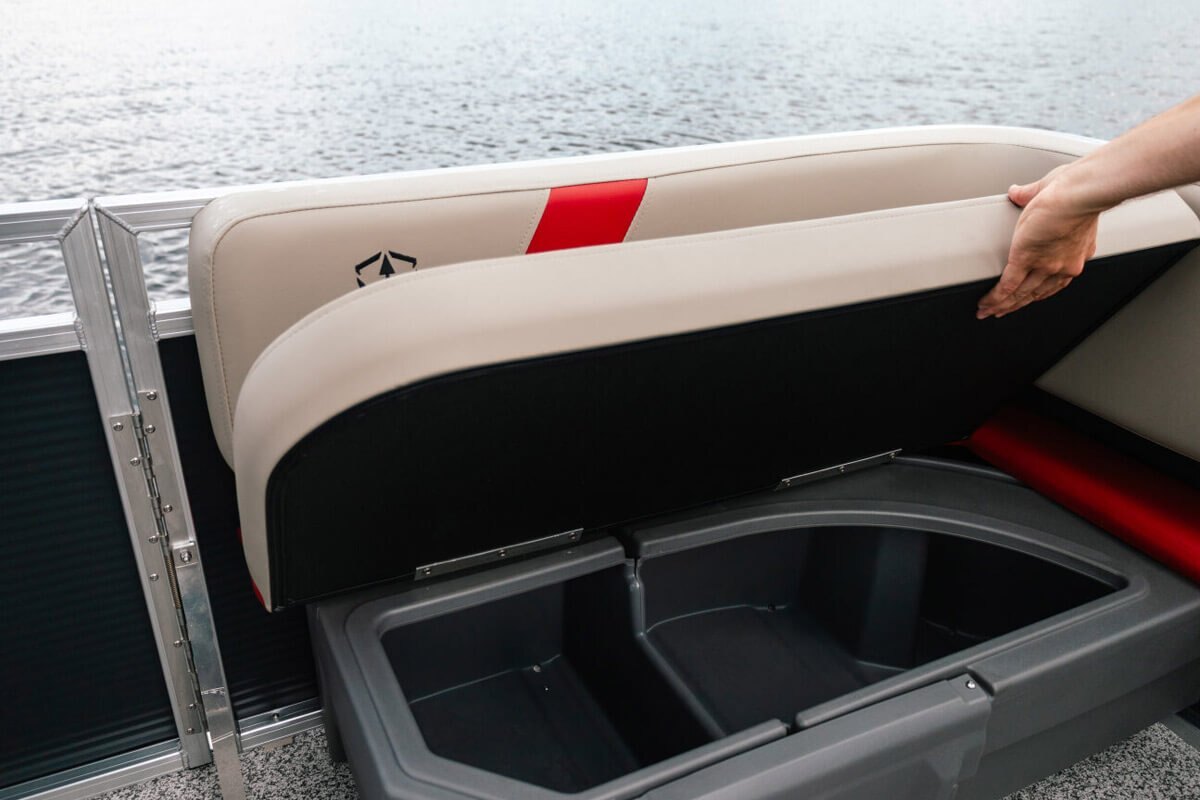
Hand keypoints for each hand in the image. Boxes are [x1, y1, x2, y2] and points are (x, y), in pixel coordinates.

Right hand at [976, 167, 1100, 318]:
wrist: (1080, 193)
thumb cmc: (1078, 189)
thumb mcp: (1056, 194)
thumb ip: (1033, 193)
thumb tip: (1019, 191)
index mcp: (1075, 250)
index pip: (1056, 279)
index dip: (1040, 291)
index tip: (1027, 297)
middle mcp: (1064, 264)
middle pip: (1036, 293)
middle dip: (1017, 305)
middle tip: (1002, 312)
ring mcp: (1045, 265)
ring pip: (1020, 294)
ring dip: (1003, 305)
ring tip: (988, 311)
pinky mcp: (1026, 260)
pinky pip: (1007, 285)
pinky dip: (995, 296)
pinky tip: (986, 303)